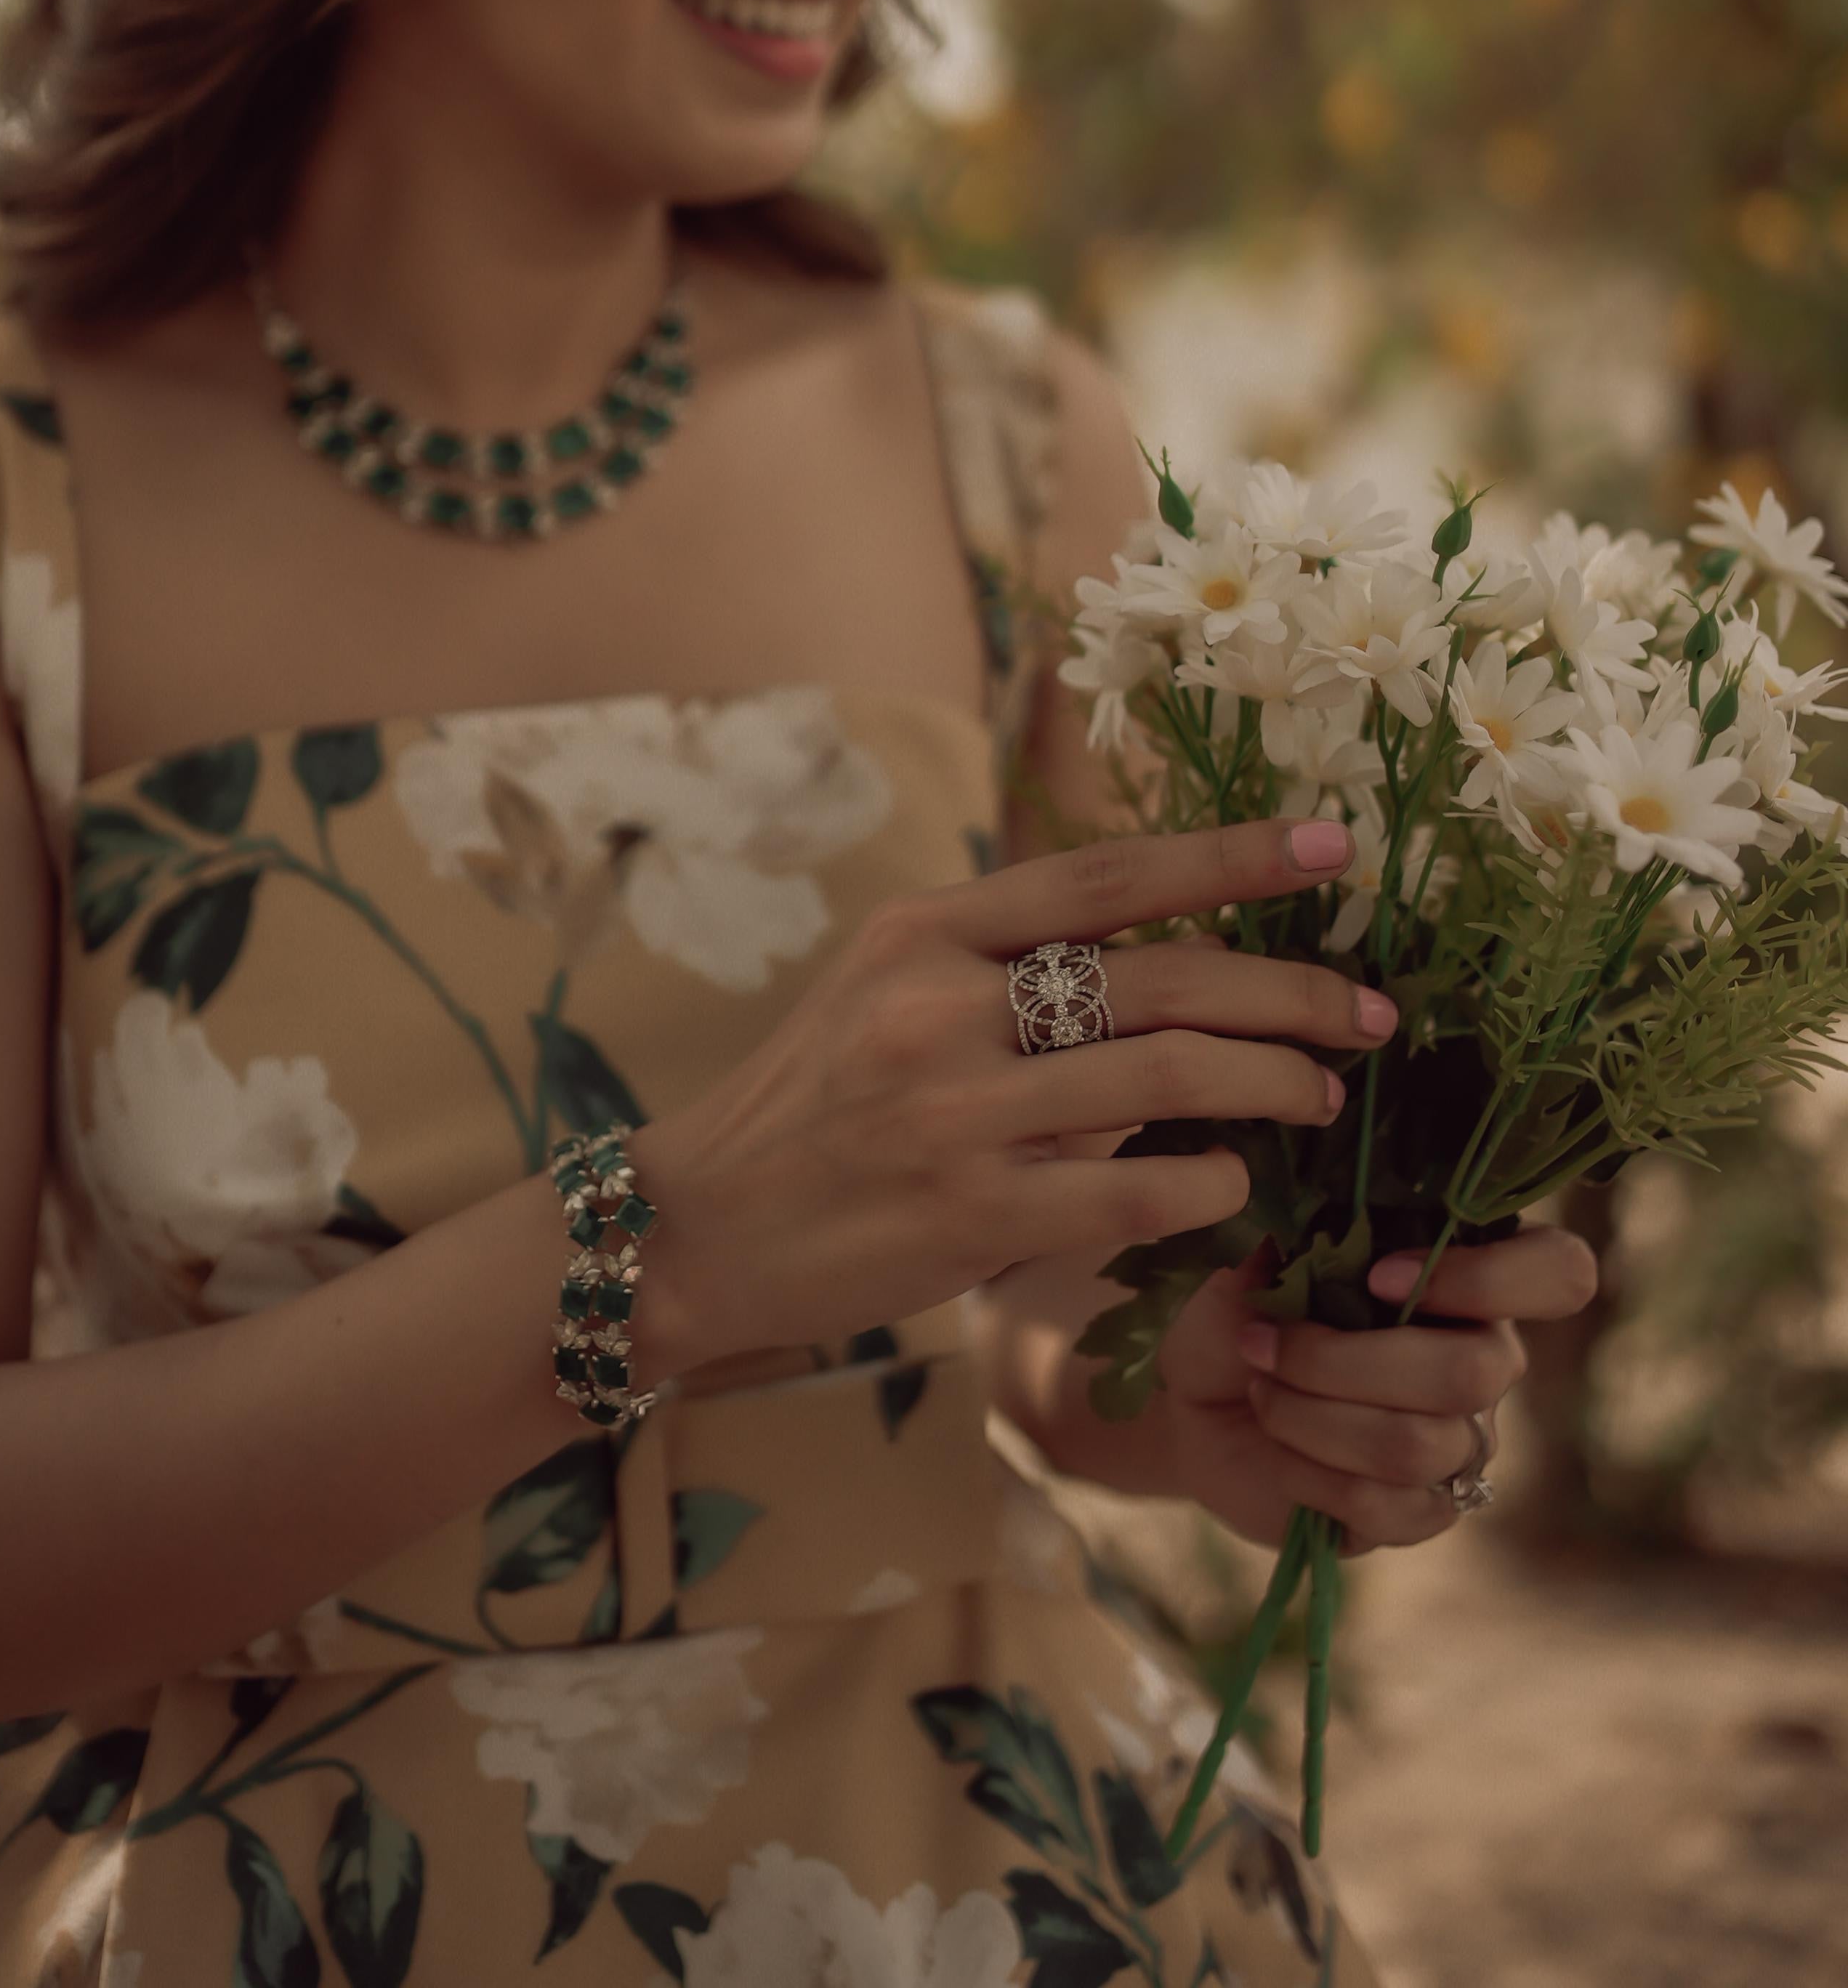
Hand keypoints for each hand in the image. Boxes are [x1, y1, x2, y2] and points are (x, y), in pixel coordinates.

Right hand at [632, 820, 1396, 1382]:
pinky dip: (1211, 1184)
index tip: (1333, 846)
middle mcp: (940, 1005)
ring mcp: (954, 1111)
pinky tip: (1233, 1185)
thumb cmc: (816, 1106)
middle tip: (1371, 1015)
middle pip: (1165, 977)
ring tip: (1322, 1098)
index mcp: (927, 932)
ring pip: (1169, 1078)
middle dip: (1294, 993)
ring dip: (1275, 1086)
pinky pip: (1136, 1190)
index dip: (1232, 855)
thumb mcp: (889, 995)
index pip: (1109, 875)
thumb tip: (1169, 956)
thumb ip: (1007, 969)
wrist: (702, 1227)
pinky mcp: (968, 1215)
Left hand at [1146, 1224, 1599, 1551]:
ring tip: (1262, 1390)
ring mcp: (1462, 1444)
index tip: (1377, 1275)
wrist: (1203, 1408)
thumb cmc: (1242, 1318)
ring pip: (1418, 1444)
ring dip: (1312, 1415)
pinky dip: (1309, 1472)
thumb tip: (1296, 1236)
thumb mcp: (1251, 1264)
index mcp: (1466, 1277)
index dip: (1488, 1277)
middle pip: (1476, 1372)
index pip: (1559, 1273)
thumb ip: (1287, 1241)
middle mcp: (1485, 1360)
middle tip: (1263, 1343)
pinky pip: (1385, 1506)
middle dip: (1345, 1359)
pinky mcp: (1422, 1513)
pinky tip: (1278, 1448)